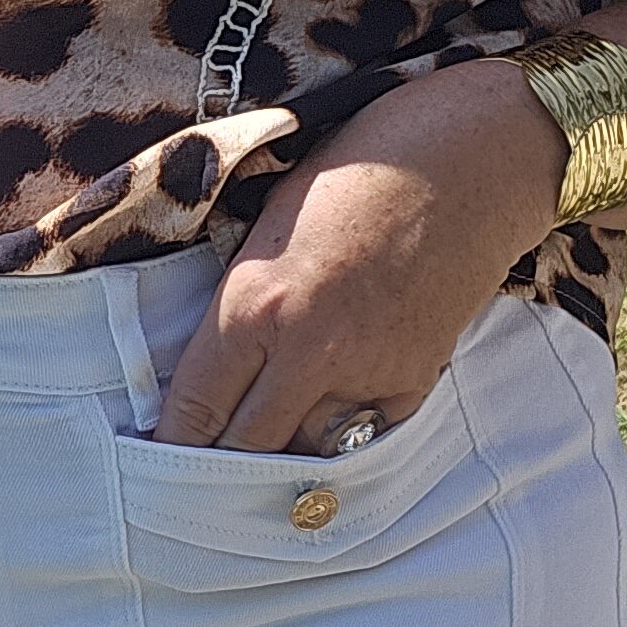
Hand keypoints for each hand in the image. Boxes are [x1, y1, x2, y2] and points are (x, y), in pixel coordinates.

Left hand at [152, 62, 568, 453]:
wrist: (469, 159)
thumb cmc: (357, 170)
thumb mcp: (269, 224)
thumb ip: (240, 299)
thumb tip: (213, 359)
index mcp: (252, 305)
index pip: (193, 409)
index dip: (170, 444)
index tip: (156, 462)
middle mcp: (305, 352)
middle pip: (246, 451)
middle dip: (221, 462)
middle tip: (204, 467)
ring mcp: (366, 372)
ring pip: (307, 449)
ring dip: (286, 446)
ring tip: (273, 430)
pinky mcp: (415, 379)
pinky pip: (366, 433)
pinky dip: (346, 428)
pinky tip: (336, 402)